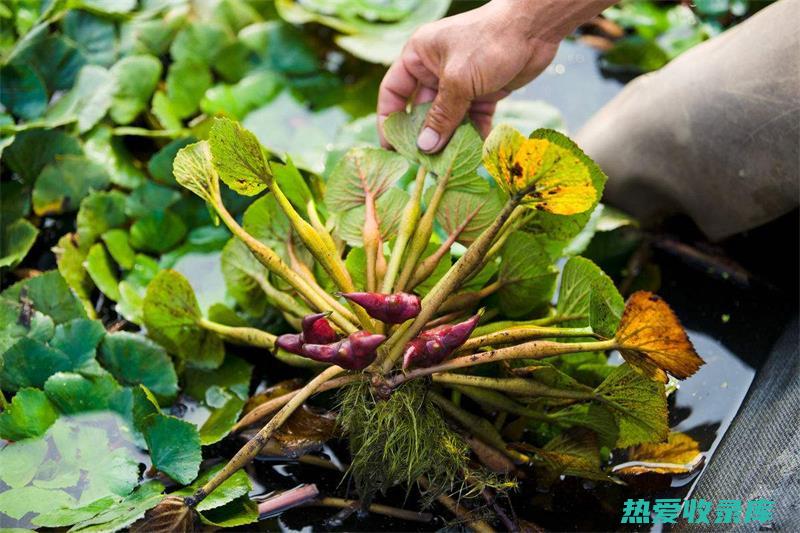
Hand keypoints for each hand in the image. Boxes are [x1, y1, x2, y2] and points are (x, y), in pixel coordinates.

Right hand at [378, 0, 614, 152]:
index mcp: (419, 56)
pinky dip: (473, 136)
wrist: (534, 28)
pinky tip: (475, 154)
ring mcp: (460, 83)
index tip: (391, 147)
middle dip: (424, 137)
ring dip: (449, 141)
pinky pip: (472, 121)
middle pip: (422, 111)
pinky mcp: (483, 93)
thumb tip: (425, 147)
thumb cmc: (489, 41)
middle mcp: (435, 71)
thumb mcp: (459, 80)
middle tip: (422, 164)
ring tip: (448, 165)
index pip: (394, 92)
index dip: (389, 120)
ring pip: (448, 119)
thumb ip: (442, 116)